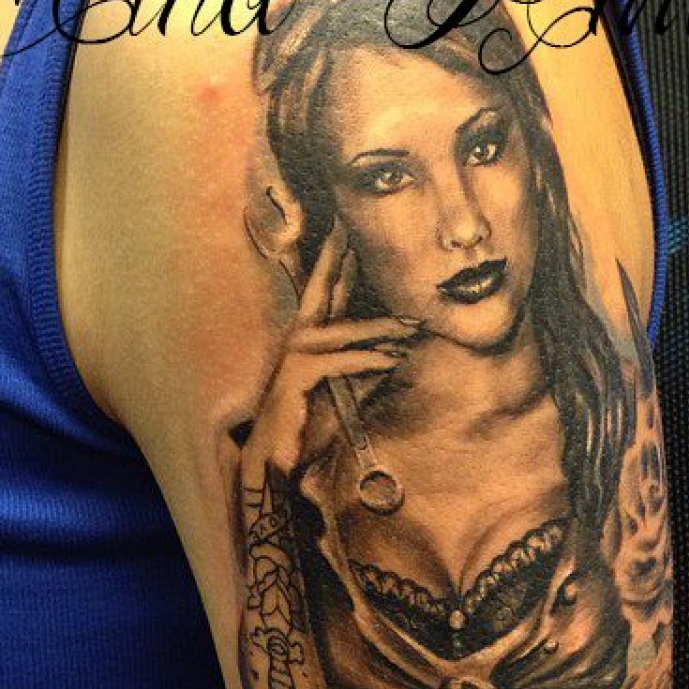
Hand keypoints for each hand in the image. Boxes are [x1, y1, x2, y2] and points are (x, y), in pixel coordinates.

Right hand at [245, 220, 419, 477]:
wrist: (277, 462)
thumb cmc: (309, 429)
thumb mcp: (346, 393)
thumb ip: (366, 370)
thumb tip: (397, 354)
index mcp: (306, 341)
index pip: (323, 294)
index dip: (336, 262)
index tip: (347, 233)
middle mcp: (296, 343)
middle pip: (320, 292)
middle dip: (336, 259)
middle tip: (347, 227)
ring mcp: (293, 358)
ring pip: (341, 331)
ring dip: (378, 328)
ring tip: (411, 326)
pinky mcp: (296, 380)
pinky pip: (338, 362)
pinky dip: (366, 361)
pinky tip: (389, 362)